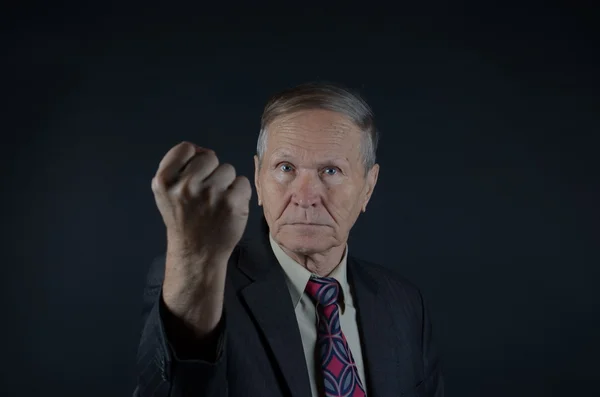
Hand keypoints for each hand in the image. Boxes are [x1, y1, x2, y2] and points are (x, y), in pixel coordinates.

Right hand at [152, 141, 251, 260]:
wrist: (197, 253)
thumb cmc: (183, 220)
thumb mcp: (166, 193)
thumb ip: (177, 168)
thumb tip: (200, 149)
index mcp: (164, 181)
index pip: (185, 148)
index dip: (193, 159)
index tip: (194, 177)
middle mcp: (186, 185)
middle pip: (209, 156)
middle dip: (211, 172)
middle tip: (206, 193)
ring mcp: (210, 194)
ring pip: (228, 169)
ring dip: (226, 183)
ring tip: (217, 202)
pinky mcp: (232, 203)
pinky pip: (242, 182)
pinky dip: (239, 194)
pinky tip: (229, 207)